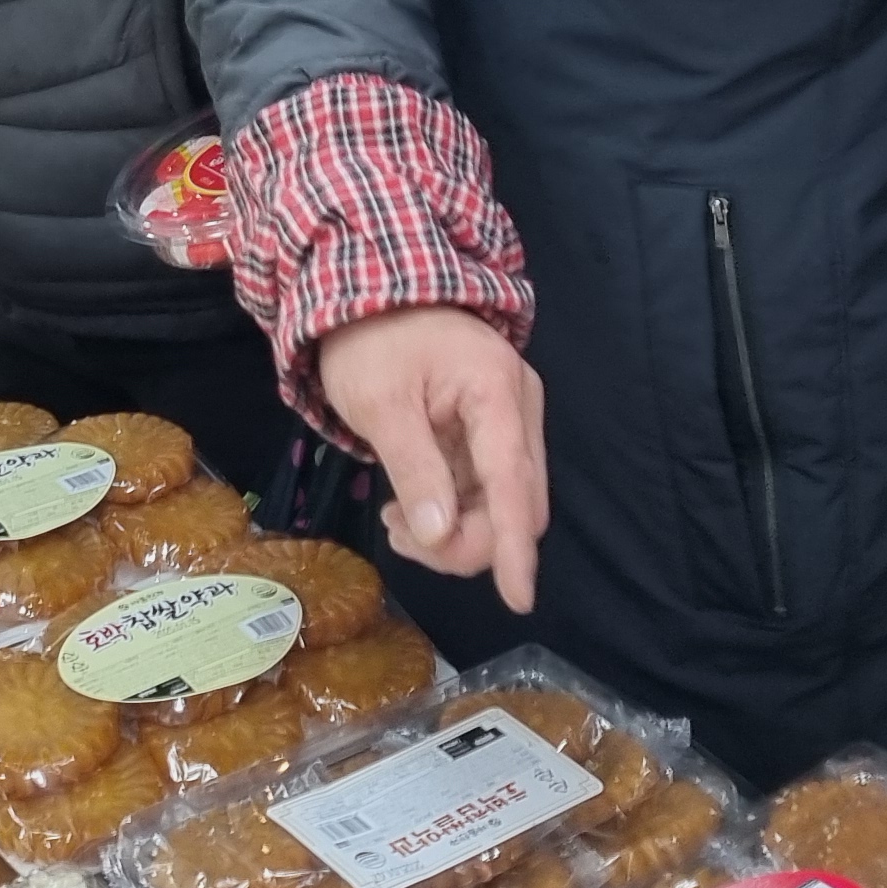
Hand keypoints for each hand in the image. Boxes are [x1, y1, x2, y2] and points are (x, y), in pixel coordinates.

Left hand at [316, 309, 545, 611]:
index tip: (518, 598)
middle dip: (466, 541)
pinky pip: (484, 491)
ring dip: (454, 531)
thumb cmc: (371, 338)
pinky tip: (408, 509)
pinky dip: (451, 512)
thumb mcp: (380, 403)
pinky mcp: (490, 433)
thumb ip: (414, 470)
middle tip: (400, 535)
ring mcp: (507, 422)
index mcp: (496, 392)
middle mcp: (517, 409)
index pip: (513, 482)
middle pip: (515, 504)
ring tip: (395, 520)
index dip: (514, 546)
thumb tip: (439, 536)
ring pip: (500, 505)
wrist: (368, 289)